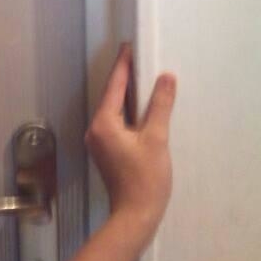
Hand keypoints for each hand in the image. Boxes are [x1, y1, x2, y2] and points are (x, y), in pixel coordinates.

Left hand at [85, 43, 176, 242]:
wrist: (135, 214)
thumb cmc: (145, 178)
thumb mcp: (156, 138)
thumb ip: (159, 105)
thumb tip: (165, 77)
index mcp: (103, 123)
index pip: (114, 87)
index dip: (123, 66)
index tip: (128, 47)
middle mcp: (95, 129)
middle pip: (110, 96)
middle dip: (123, 77)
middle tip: (135, 57)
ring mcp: (98, 141)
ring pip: (112, 109)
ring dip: (125, 94)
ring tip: (139, 76)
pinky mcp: (106, 150)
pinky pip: (114, 121)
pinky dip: (125, 110)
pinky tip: (138, 106)